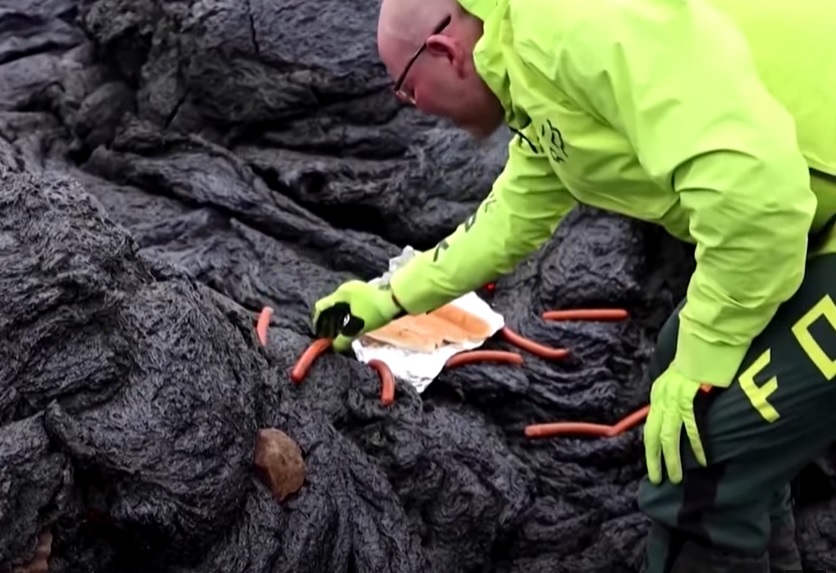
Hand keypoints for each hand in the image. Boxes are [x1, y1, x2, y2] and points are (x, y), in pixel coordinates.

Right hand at [311, 280, 403, 351]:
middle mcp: (346, 290)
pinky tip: (350, 328)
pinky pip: (349, 307)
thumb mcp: (358, 326)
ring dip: (338, 321)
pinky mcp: (365, 295)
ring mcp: (356, 291)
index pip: (321, 307)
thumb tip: (334, 348)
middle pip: (331, 307)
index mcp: (341, 294)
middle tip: (329, 338)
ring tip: (339, 335)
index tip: (319, 335)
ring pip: (341, 307)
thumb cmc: (375, 310)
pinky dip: (346, 317)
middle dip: (328, 323)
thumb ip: (344, 338)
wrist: (398, 299)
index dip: (318, 322)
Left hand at [644, 365, 712, 484]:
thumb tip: (679, 411)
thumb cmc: (697, 357)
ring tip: (675, 477)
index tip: (653, 463)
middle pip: (653, 435)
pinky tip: (700, 461)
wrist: (706, 339)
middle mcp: (662, 398)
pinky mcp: (692, 399)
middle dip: (654, 459)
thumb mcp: (677, 376)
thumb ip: (675, 394)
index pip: (651, 425)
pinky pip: (692, 428)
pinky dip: (696, 446)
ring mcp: (676, 399)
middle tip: (658, 479)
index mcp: (659, 393)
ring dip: (671, 460)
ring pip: (669, 437)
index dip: (650, 446)